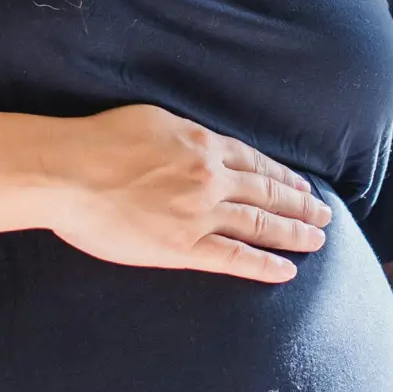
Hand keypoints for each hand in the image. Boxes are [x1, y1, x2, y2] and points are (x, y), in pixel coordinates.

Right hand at [49, 105, 333, 282]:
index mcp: (202, 145)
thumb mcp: (152, 119)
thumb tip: (199, 144)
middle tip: (324, 216)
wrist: (68, 172)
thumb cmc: (98, 141)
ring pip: (259, 224)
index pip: (254, 163)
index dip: (282, 176)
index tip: (301, 186)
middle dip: (300, 205)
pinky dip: (263, 265)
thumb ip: (183, 135)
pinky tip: (287, 272)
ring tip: (317, 240)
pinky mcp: (182, 246)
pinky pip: (233, 258)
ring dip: (293, 233)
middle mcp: (210, 178)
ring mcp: (199, 214)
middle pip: (267, 193)